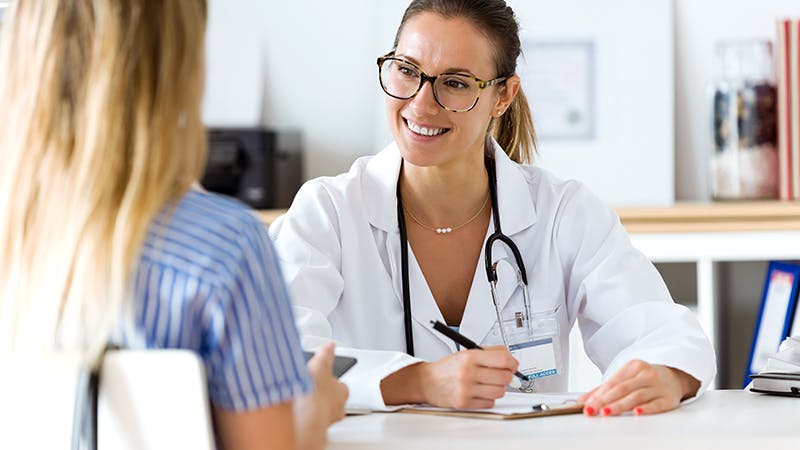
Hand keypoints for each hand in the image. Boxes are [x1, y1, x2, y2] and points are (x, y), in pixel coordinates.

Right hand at [294, 342, 348, 449]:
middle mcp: (338, 407)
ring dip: (314, 405)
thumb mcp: (320, 364)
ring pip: (323, 410)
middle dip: (322, 393)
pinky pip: (312, 419)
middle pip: (332, 398)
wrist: (306, 415)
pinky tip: (297, 409)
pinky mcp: (315, 427)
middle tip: (310, 387)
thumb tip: (330, 345)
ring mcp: (327, 419)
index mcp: (343, 391)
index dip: (330, 379)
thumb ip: (325, 354)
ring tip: (302, 397)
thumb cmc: (316, 393)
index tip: (322, 376)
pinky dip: (306, 414)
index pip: (340, 384)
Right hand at [419, 345, 517, 408]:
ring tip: (488, 384)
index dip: (512, 362)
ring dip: (498, 388)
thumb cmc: (448, 368)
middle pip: (504, 376)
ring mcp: (466, 389)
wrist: (427, 381)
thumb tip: (512, 360)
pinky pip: (490, 403)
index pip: (503, 358)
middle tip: (501, 374)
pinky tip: (480, 393)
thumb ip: (490, 353)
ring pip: (500, 391)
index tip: (513, 365)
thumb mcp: (466, 352)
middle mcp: (468, 372)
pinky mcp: (464, 403)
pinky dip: (488, 399)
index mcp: (470, 356)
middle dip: (507, 376)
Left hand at [578, 360, 700, 416]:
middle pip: (622, 388)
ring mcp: (658, 386)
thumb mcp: (625, 378)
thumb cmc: (645, 378)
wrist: (675, 376)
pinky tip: (637, 413)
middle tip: (593, 410)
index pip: (613, 382)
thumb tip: (583, 400)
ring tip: (607, 412)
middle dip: (605, 400)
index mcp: (633, 366)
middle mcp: (646, 374)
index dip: (598, 394)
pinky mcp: (669, 398)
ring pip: (636, 396)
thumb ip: (603, 389)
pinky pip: (656, 404)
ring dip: (620, 405)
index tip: (587, 405)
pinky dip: (646, 409)